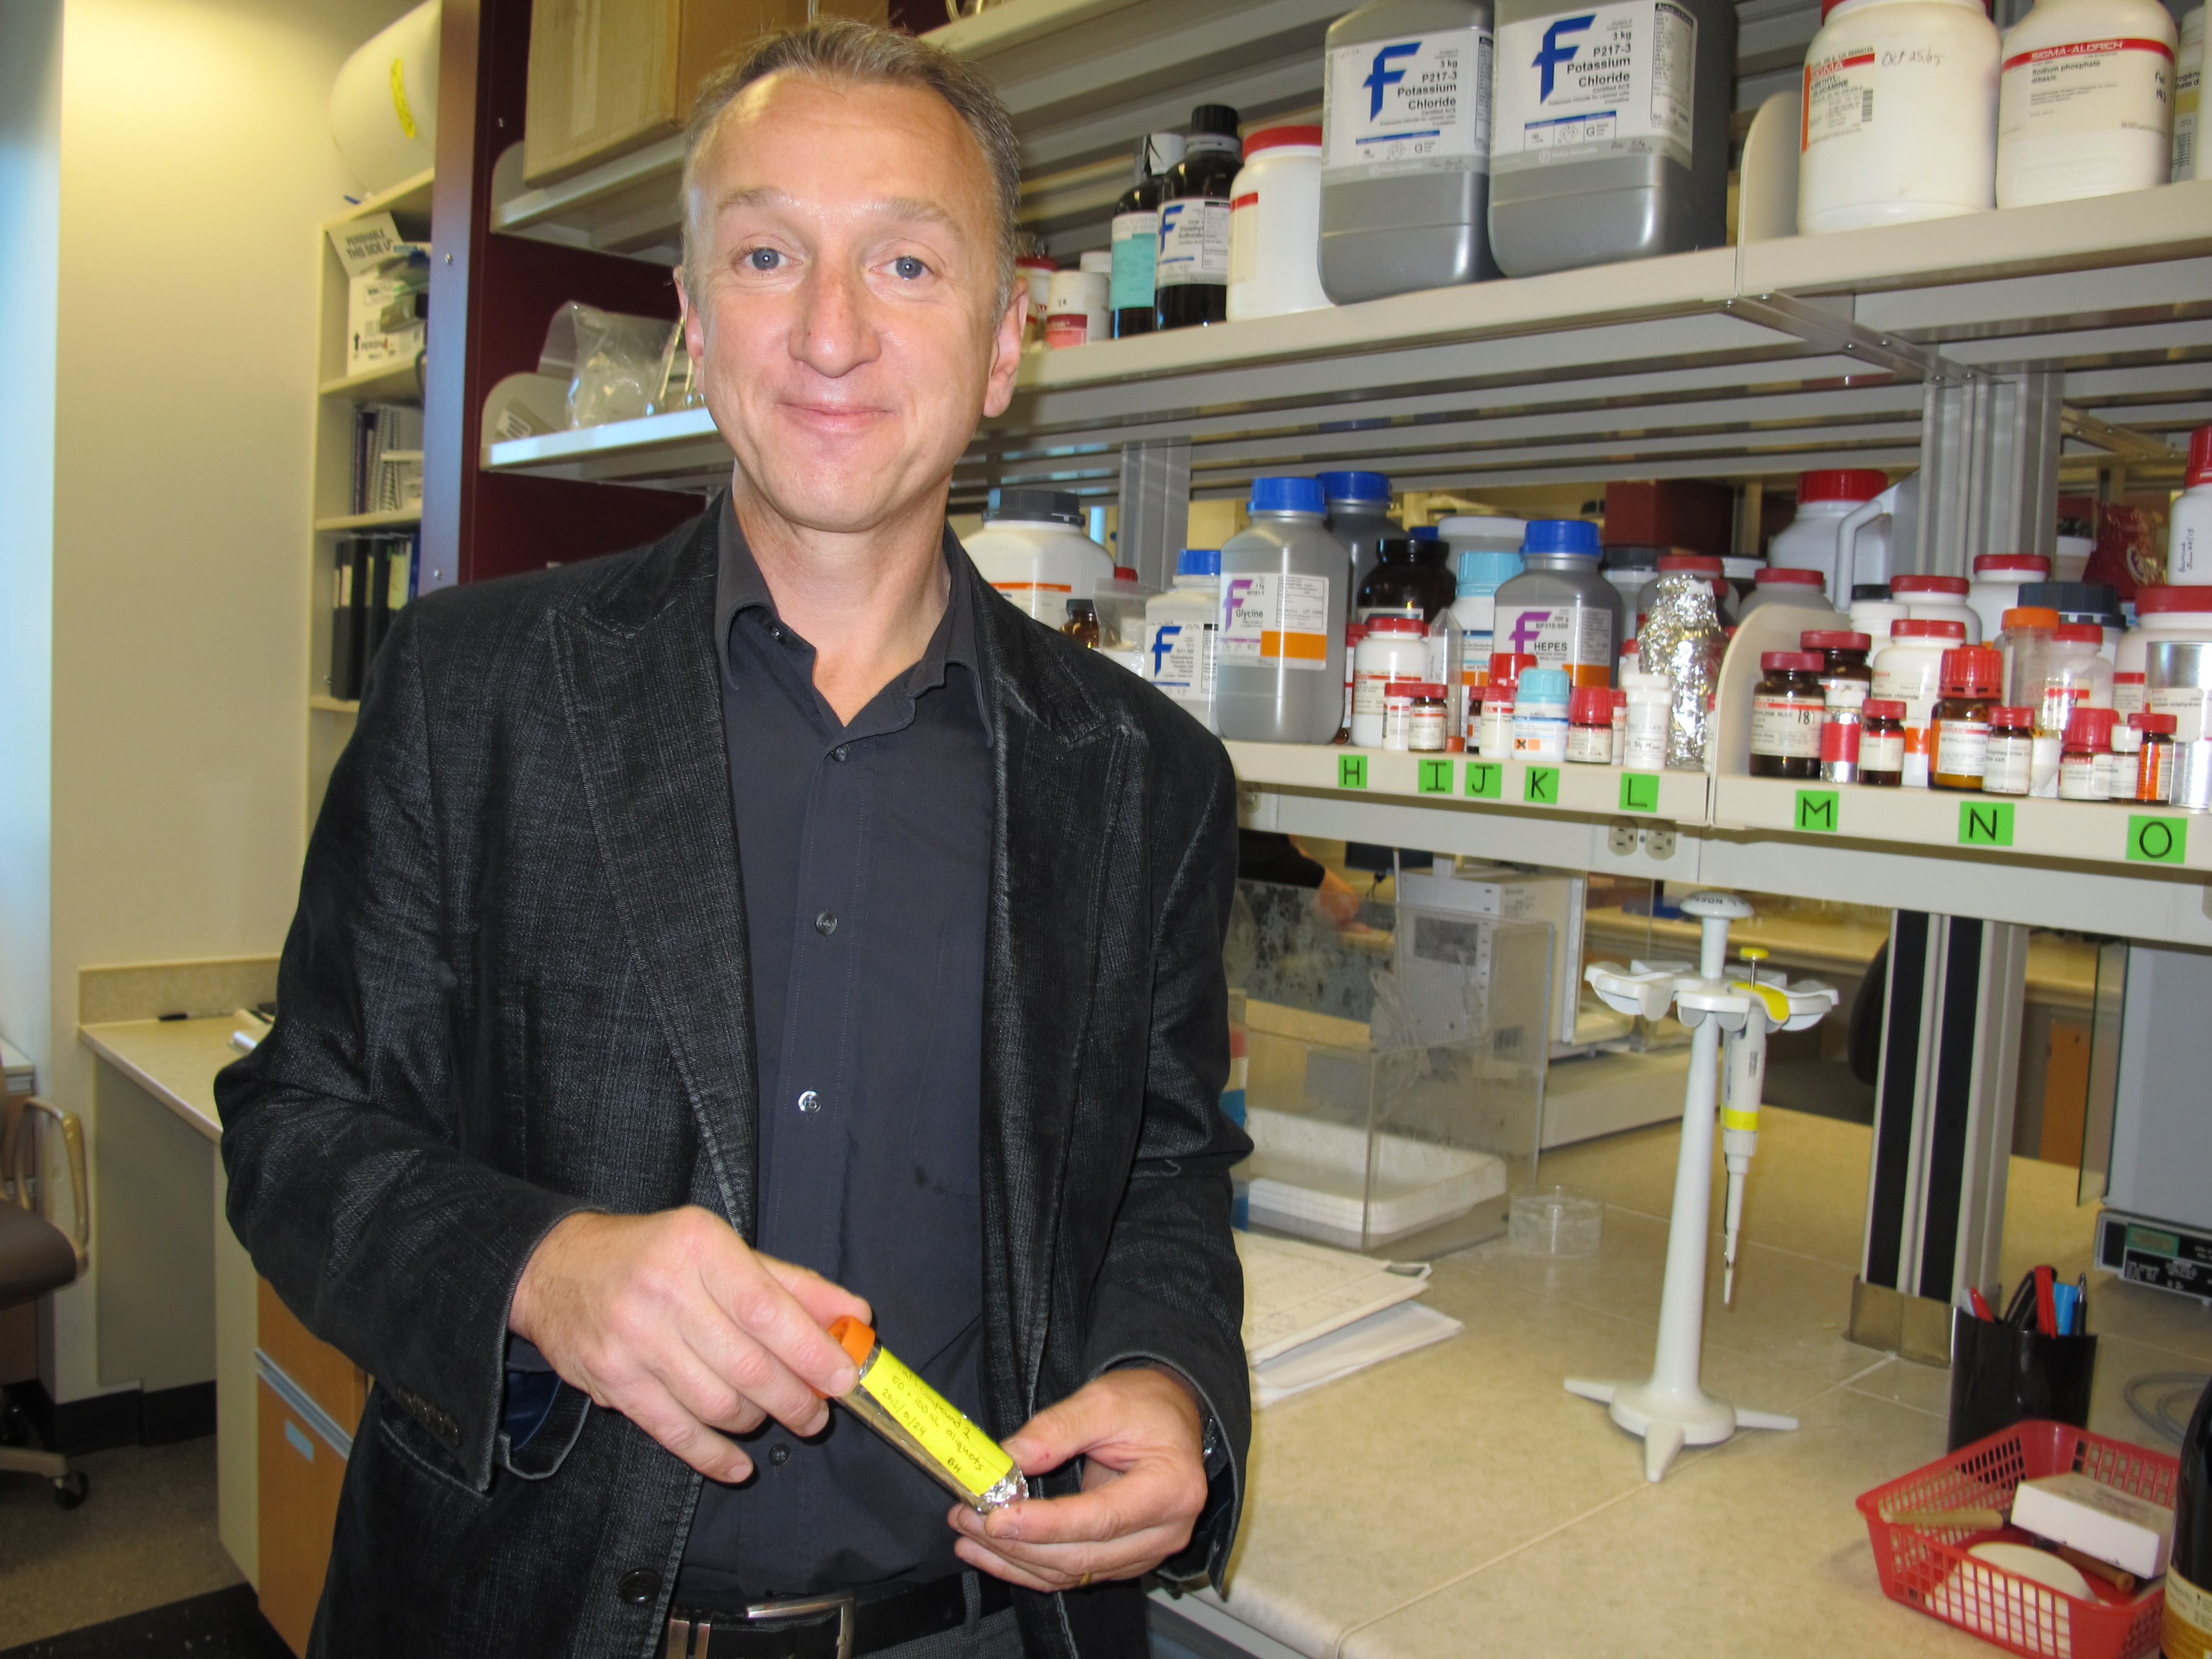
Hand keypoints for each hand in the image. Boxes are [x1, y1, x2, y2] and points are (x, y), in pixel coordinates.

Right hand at [508, 1208, 868, 1482]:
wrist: (556, 1269)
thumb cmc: (656, 1255)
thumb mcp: (723, 1249)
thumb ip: (792, 1285)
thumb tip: (857, 1317)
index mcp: (699, 1247)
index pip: (766, 1308)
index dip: (811, 1350)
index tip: (844, 1378)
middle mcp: (664, 1291)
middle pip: (746, 1364)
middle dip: (793, 1398)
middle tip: (816, 1413)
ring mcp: (633, 1340)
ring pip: (715, 1403)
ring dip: (756, 1421)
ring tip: (772, 1416)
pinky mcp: (611, 1382)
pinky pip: (675, 1432)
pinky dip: (713, 1455)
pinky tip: (738, 1463)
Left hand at [949, 1366, 1207, 1592]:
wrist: (1170, 1418)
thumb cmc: (1144, 1405)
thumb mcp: (1103, 1401)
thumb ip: (1057, 1428)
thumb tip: (1008, 1459)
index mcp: (1171, 1489)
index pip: (1102, 1518)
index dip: (1047, 1524)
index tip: (997, 1517)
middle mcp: (1166, 1532)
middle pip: (1083, 1556)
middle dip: (1018, 1544)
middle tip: (968, 1519)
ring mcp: (1146, 1553)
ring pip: (1072, 1574)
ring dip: (1014, 1560)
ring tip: (967, 1534)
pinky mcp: (1123, 1561)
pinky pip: (1072, 1575)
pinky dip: (1028, 1567)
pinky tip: (990, 1552)